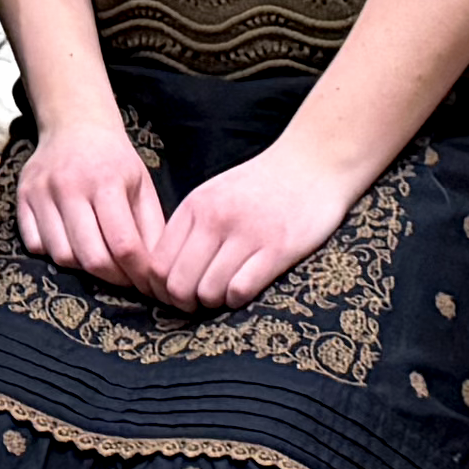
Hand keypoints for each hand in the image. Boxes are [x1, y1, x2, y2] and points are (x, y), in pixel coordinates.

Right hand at [12, 117, 170, 286]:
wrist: (74, 124)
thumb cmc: (113, 160)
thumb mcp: (141, 185)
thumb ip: (152, 228)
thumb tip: (157, 274)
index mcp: (107, 181)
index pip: (123, 244)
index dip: (138, 273)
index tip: (148, 284)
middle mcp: (70, 186)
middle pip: (91, 257)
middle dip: (113, 278)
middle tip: (124, 278)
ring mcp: (41, 192)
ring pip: (62, 256)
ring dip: (84, 268)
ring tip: (99, 258)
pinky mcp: (21, 196)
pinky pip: (35, 245)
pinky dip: (54, 254)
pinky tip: (71, 242)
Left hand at [145, 140, 359, 314]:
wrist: (311, 164)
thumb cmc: (261, 185)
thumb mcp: (214, 194)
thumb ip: (190, 226)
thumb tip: (165, 269)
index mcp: (195, 206)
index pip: (157, 262)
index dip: (160, 289)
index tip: (174, 296)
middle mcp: (215, 219)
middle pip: (177, 283)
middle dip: (183, 303)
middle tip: (198, 304)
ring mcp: (246, 234)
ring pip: (207, 292)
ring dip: (213, 304)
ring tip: (223, 296)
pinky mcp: (277, 248)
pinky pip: (241, 290)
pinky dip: (237, 300)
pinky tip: (244, 291)